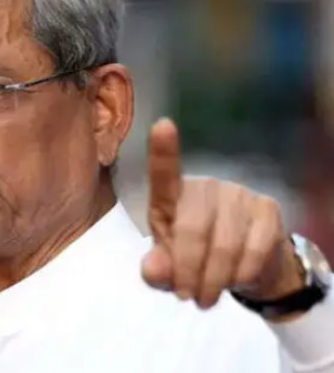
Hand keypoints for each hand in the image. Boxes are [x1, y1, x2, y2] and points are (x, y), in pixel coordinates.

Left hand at [141, 118, 304, 310]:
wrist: (244, 266)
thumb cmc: (193, 257)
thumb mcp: (167, 266)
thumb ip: (156, 269)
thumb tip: (155, 270)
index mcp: (171, 196)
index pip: (165, 174)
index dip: (163, 152)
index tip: (162, 125)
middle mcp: (205, 186)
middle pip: (191, 230)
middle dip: (186, 272)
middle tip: (186, 297)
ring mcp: (238, 194)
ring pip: (222, 247)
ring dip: (212, 282)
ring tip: (205, 298)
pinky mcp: (267, 209)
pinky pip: (252, 252)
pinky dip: (239, 277)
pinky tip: (234, 280)